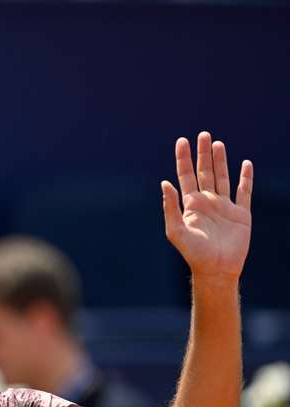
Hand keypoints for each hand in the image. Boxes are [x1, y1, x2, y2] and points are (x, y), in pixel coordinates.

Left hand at [161, 132, 251, 281]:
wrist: (216, 269)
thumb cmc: (193, 253)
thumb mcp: (176, 230)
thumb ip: (170, 207)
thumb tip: (164, 183)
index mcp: (190, 204)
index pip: (185, 175)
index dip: (183, 158)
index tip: (182, 141)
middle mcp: (207, 202)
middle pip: (204, 172)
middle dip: (202, 154)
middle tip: (203, 134)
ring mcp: (224, 206)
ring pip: (223, 177)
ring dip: (221, 160)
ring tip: (217, 143)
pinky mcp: (241, 213)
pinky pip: (244, 191)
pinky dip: (246, 177)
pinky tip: (245, 164)